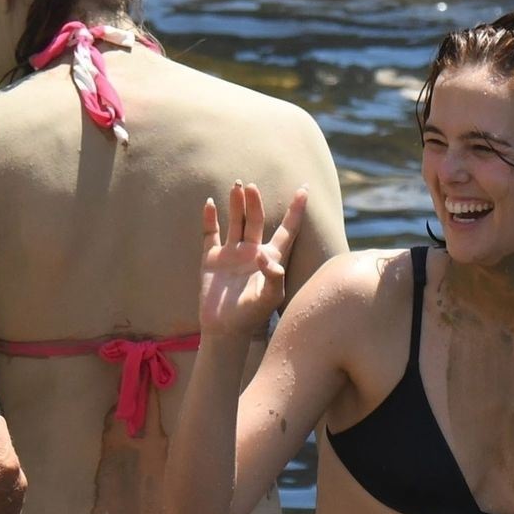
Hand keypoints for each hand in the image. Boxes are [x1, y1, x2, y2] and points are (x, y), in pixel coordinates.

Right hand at [199, 182, 305, 336]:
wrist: (225, 328)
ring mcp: (231, 253)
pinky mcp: (212, 258)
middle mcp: (252, 251)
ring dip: (236, 204)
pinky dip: (209, 218)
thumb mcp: (269, 297)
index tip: (304, 189)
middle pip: (256, 219)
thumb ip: (274, 277)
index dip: (296, 210)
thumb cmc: (252, 315)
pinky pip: (210, 233)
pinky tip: (210, 203)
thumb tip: (264, 256)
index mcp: (271, 257)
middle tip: (252, 187)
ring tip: (237, 185)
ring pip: (235, 221)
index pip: (287, 229)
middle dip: (255, 202)